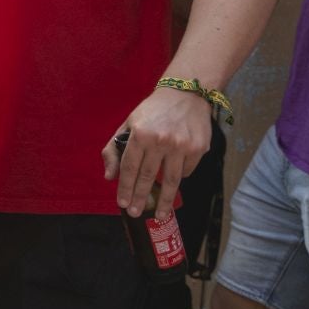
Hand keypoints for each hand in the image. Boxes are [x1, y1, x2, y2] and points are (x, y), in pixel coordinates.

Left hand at [103, 86, 212, 215]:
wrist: (186, 94)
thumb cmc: (152, 111)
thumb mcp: (128, 124)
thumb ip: (114, 149)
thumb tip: (110, 177)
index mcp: (140, 134)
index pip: (129, 167)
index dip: (125, 187)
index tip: (122, 203)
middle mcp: (161, 141)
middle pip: (149, 177)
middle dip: (141, 198)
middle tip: (135, 213)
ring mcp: (181, 146)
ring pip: (172, 181)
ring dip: (165, 201)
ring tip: (160, 215)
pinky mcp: (198, 148)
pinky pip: (187, 171)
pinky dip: (179, 179)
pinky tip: (174, 184)